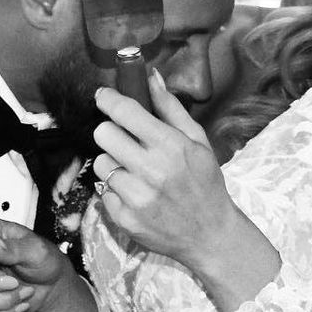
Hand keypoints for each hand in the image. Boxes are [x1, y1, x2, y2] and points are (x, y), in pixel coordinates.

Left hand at [91, 69, 247, 271]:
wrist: (210, 235)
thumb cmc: (205, 183)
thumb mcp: (198, 142)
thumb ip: (171, 108)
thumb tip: (151, 76)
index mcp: (170, 146)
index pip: (124, 112)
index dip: (108, 99)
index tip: (103, 96)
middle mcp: (151, 170)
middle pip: (103, 134)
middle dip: (111, 132)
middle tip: (124, 140)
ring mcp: (136, 197)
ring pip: (100, 163)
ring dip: (114, 163)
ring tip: (135, 172)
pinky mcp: (124, 219)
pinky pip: (103, 192)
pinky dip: (116, 191)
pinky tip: (136, 194)